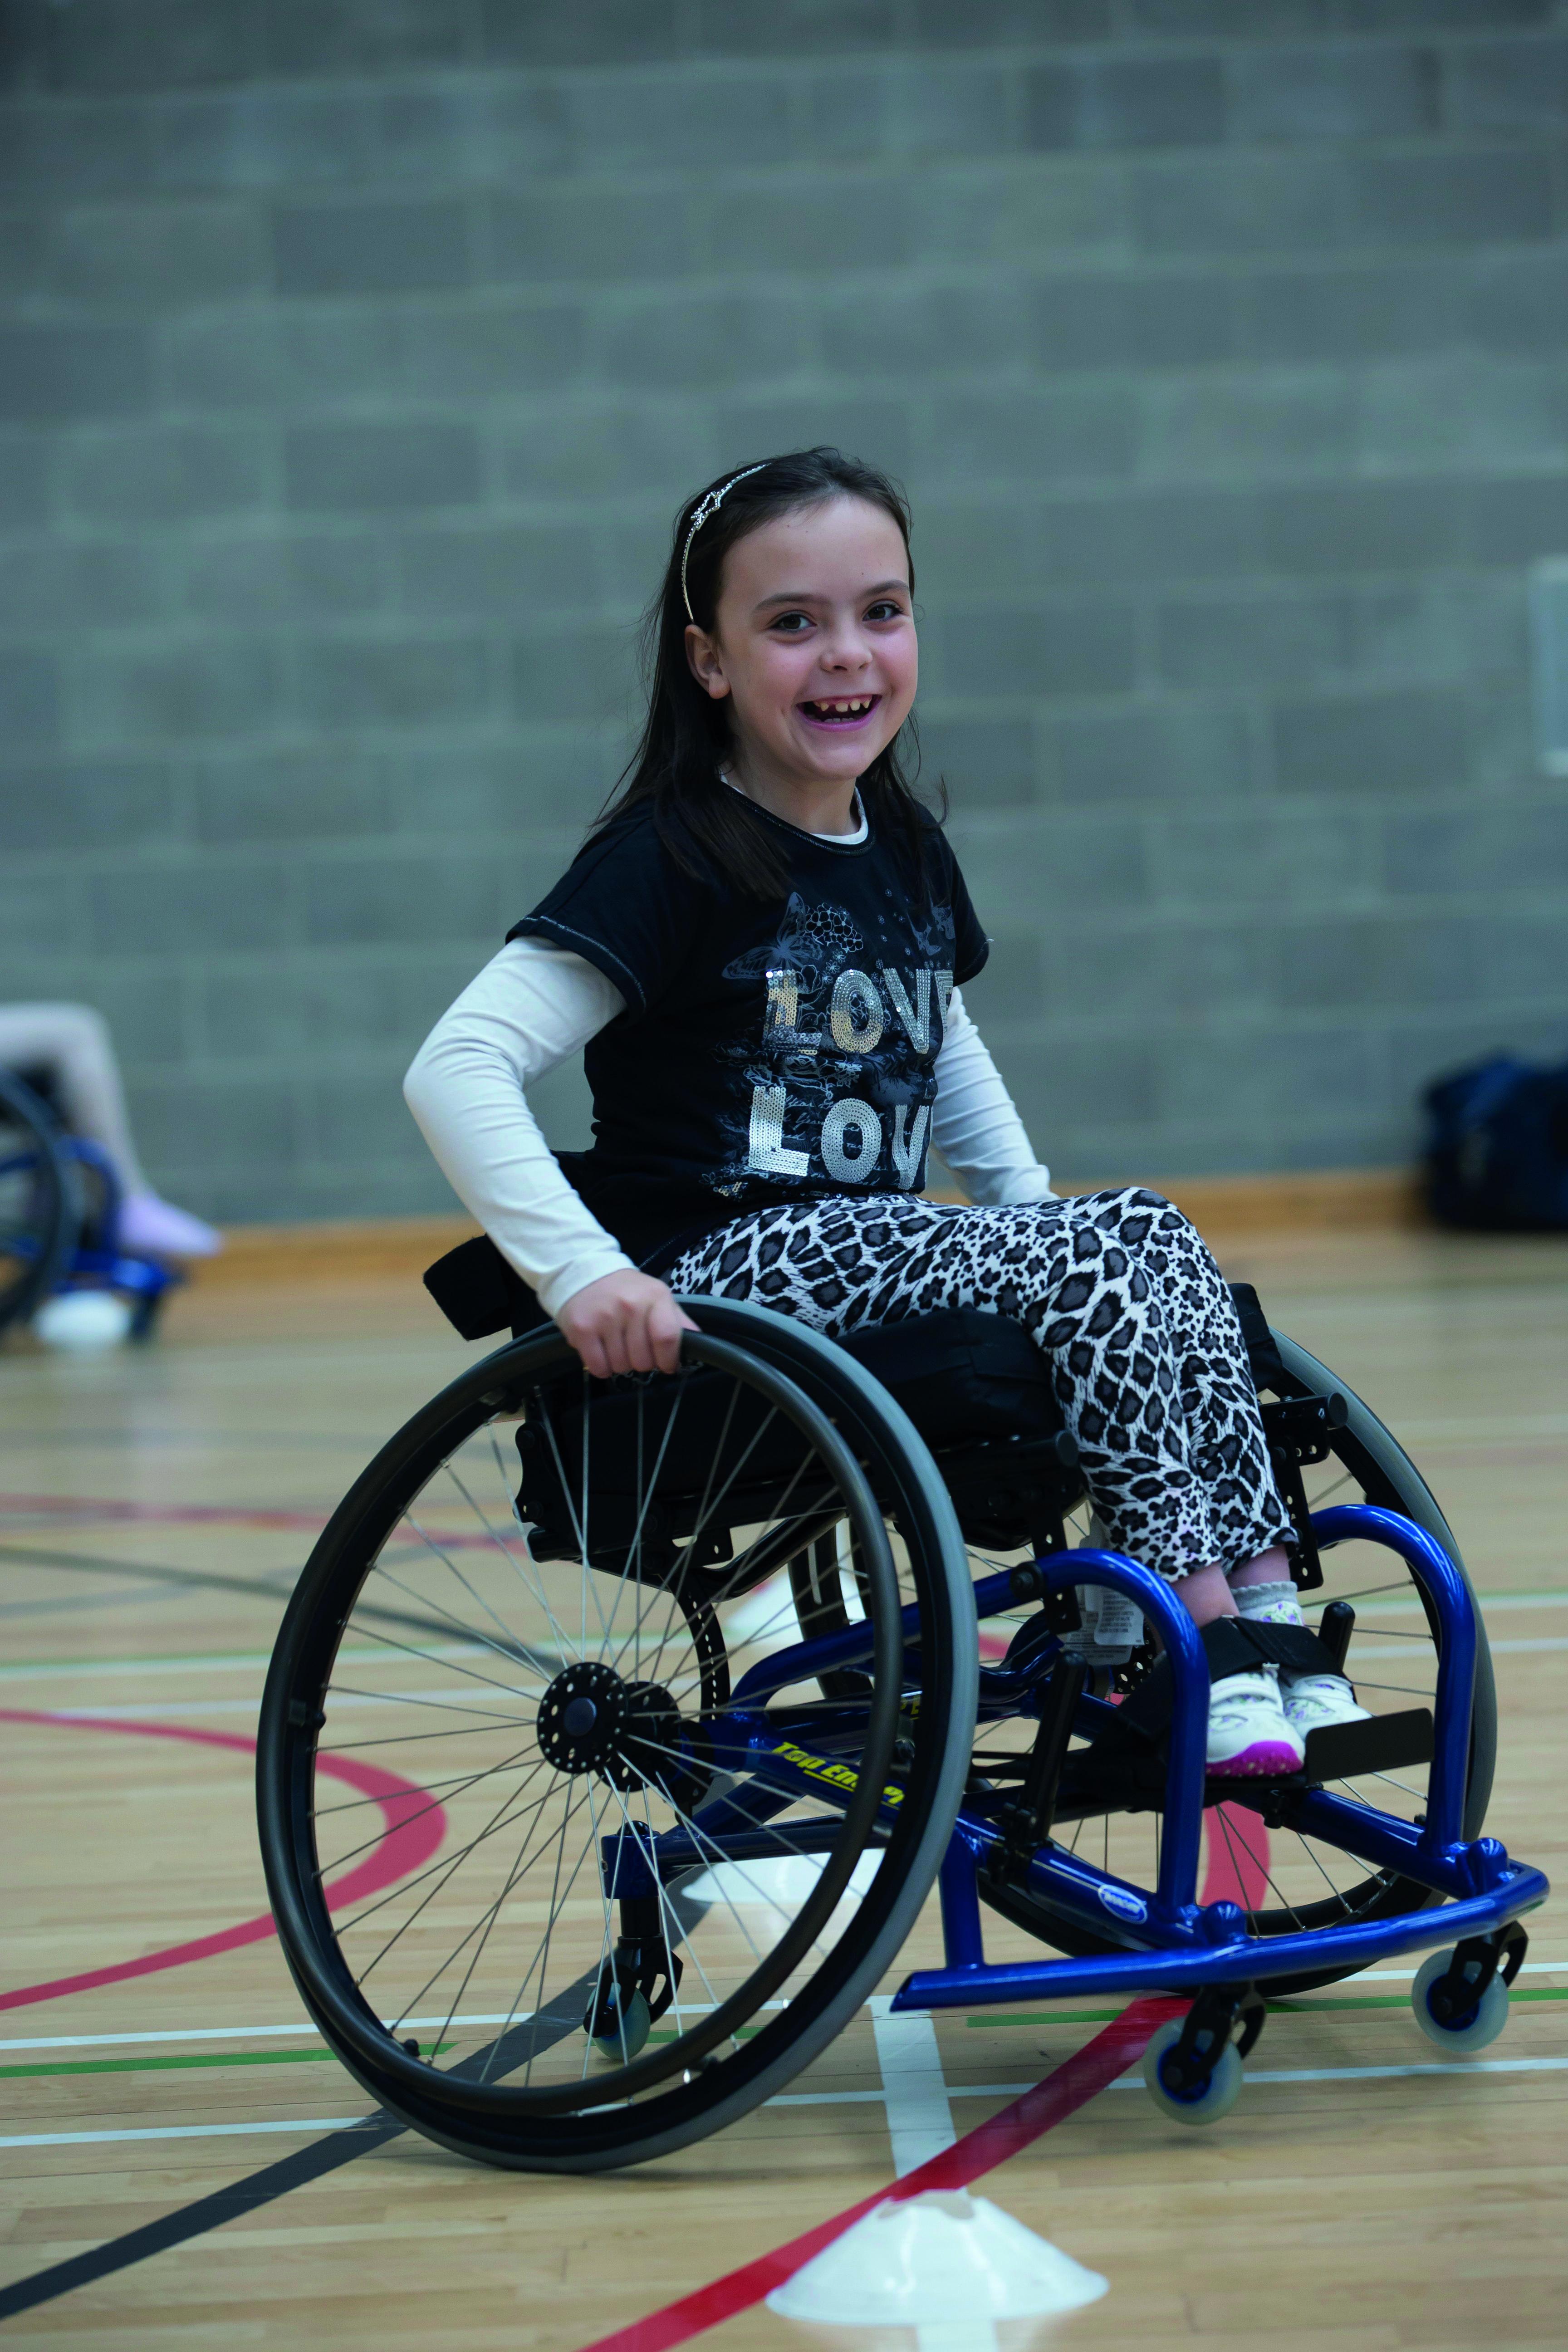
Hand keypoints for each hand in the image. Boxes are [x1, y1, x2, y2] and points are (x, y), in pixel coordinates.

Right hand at [555, 1270, 697, 1379]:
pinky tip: (601, 1350)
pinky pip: (599, 1367)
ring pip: (621, 1366)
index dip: (668, 1359)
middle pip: (644, 1360)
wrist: (586, 1273)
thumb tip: (698, 1342)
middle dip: (642, 1362)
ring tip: (616, 1344)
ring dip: (620, 1363)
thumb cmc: (626, 1291)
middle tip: (634, 1347)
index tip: (666, 1364)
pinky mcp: (582, 1329)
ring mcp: (604, 1317)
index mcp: (655, 1297)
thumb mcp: (657, 1297)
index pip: (667, 1338)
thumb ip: (678, 1320)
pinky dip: (602, 1366)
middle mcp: (630, 1305)